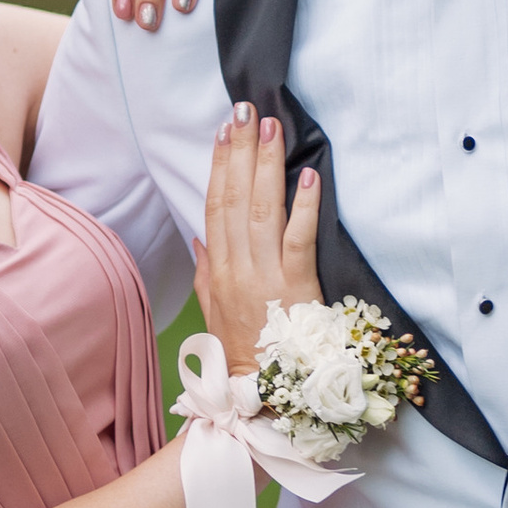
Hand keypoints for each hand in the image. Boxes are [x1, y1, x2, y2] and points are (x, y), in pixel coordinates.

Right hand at [193, 103, 320, 373]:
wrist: (259, 397)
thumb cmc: (241, 353)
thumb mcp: (213, 312)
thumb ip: (206, 271)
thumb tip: (200, 236)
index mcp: (218, 269)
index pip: (216, 205)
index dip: (219, 165)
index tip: (223, 130)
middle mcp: (238, 268)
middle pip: (237, 198)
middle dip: (242, 150)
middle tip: (248, 110)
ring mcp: (266, 277)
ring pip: (263, 210)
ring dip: (268, 165)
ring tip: (272, 128)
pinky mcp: (296, 289)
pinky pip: (299, 240)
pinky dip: (304, 206)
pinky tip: (308, 175)